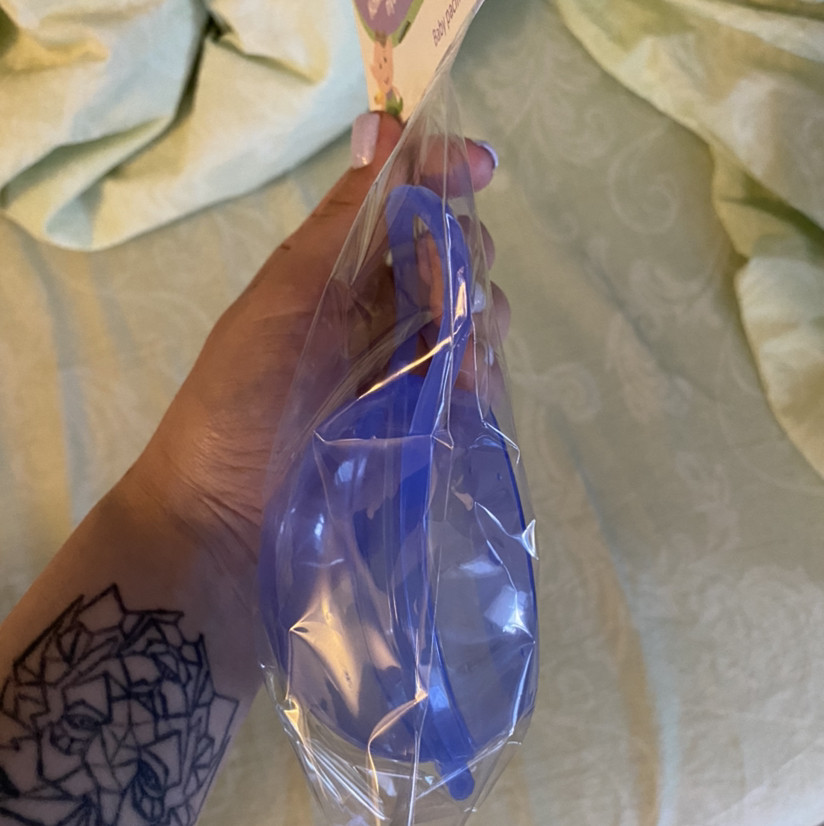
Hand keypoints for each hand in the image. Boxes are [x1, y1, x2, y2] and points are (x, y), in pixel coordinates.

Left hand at [121, 114, 501, 585]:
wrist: (231, 514)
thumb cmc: (243, 397)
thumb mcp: (286, 298)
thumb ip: (344, 223)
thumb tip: (382, 122)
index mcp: (341, 266)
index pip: (405, 198)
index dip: (443, 172)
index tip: (479, 167)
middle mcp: (381, 305)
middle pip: (455, 252)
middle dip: (467, 258)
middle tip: (449, 297)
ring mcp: (408, 361)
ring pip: (477, 314)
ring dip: (482, 323)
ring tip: (461, 365)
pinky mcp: (427, 415)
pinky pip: (479, 379)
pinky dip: (485, 378)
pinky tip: (468, 393)